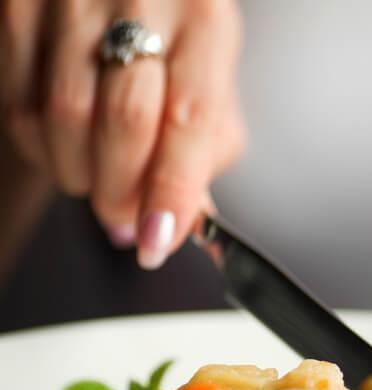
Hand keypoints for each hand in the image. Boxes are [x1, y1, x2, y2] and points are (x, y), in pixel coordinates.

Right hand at [0, 0, 245, 268]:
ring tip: (97, 178)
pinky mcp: (17, 5)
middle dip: (120, 191)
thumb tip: (177, 224)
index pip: (189, 121)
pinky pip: (18, 104)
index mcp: (205, 21)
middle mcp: (142, 0)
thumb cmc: (174, 26)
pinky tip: (65, 148)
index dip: (170, 192)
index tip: (156, 242)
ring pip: (60, 117)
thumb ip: (203, 149)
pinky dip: (42, 148)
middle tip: (125, 216)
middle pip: (122, 122)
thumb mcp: (210, 76)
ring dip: (79, 174)